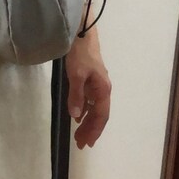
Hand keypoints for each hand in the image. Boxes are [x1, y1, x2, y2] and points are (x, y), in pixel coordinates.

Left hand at [65, 28, 110, 148]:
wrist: (82, 34)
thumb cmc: (80, 55)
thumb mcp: (76, 76)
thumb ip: (76, 96)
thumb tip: (76, 117)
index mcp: (102, 90)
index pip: (101, 116)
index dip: (94, 130)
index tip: (87, 143)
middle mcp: (102, 89)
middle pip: (99, 115)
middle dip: (90, 130)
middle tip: (81, 144)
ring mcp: (97, 85)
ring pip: (94, 109)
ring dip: (87, 122)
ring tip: (78, 135)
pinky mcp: (90, 80)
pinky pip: (89, 101)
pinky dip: (84, 111)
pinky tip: (77, 116)